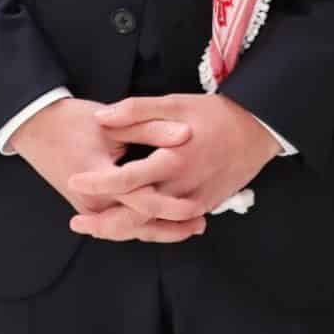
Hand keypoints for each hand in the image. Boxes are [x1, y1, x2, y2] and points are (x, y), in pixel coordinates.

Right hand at [10, 96, 184, 214]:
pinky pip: (119, 222)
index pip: (140, 200)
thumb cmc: (73, 121)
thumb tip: (187, 135)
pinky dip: (141, 225)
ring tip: (191, 227)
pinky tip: (164, 223)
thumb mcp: (113, 122)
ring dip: (158, 230)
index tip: (197, 205)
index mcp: (99, 179)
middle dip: (169, 227)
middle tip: (202, 222)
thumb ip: (152, 129)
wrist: (35, 128)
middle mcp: (92, 202)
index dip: (171, 205)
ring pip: (128, 228)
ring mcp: (89, 208)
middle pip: (136, 223)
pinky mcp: (89, 207)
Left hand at [65, 94, 280, 236]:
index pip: (126, 179)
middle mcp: (182, 187)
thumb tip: (101, 117)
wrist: (260, 129)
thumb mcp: (176, 103)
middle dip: (103, 223)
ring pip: (153, 226)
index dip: (97, 181)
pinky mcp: (205, 206)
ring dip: (123, 231)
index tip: (74, 180)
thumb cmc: (217, 114)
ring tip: (99, 227)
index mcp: (172, 160)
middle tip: (78, 221)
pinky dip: (151, 229)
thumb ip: (137, 110)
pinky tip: (134, 226)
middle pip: (136, 216)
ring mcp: (195, 201)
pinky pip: (172, 225)